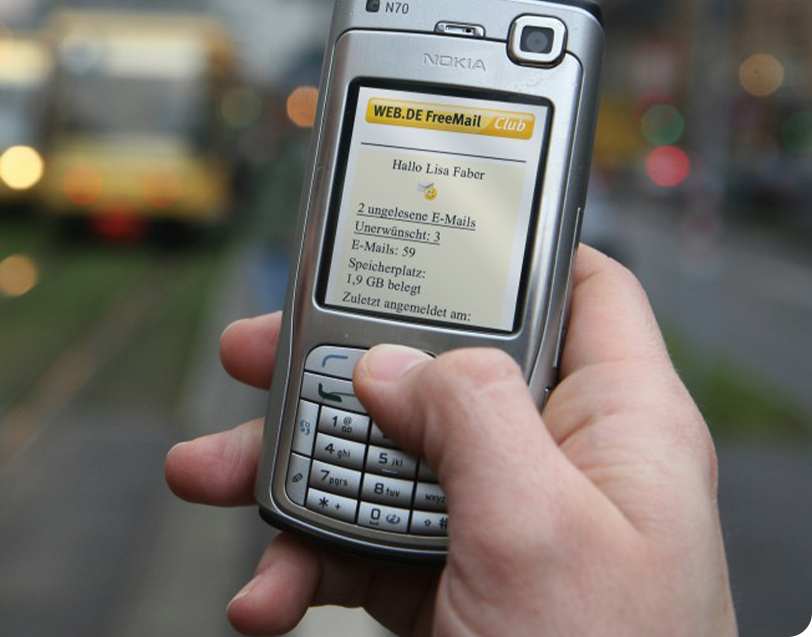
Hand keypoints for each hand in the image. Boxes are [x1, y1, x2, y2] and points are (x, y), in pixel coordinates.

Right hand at [165, 246, 736, 635]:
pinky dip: (303, 565)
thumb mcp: (540, 528)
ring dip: (285, 473)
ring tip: (207, 476)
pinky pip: (363, 550)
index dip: (502, 250)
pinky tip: (264, 593)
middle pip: (435, 374)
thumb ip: (468, 415)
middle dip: (331, 368)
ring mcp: (497, 531)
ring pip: (380, 463)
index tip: (408, 231)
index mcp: (617, 424)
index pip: (576, 291)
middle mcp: (556, 465)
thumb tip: (390, 363)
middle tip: (246, 353)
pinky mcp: (450, 588)